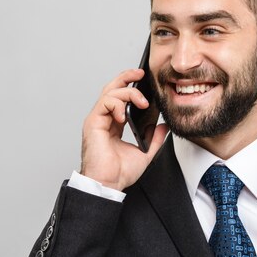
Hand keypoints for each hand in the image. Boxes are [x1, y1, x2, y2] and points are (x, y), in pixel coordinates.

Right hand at [80, 69, 168, 190]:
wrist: (108, 184)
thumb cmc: (119, 173)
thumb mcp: (144, 152)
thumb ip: (154, 139)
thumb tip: (163, 126)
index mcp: (114, 124)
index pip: (120, 97)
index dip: (131, 85)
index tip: (144, 79)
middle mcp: (104, 119)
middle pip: (112, 88)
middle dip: (126, 77)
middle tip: (140, 72)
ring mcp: (98, 120)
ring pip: (110, 92)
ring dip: (127, 92)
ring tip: (141, 102)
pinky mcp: (93, 123)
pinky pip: (104, 103)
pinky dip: (116, 103)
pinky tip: (124, 115)